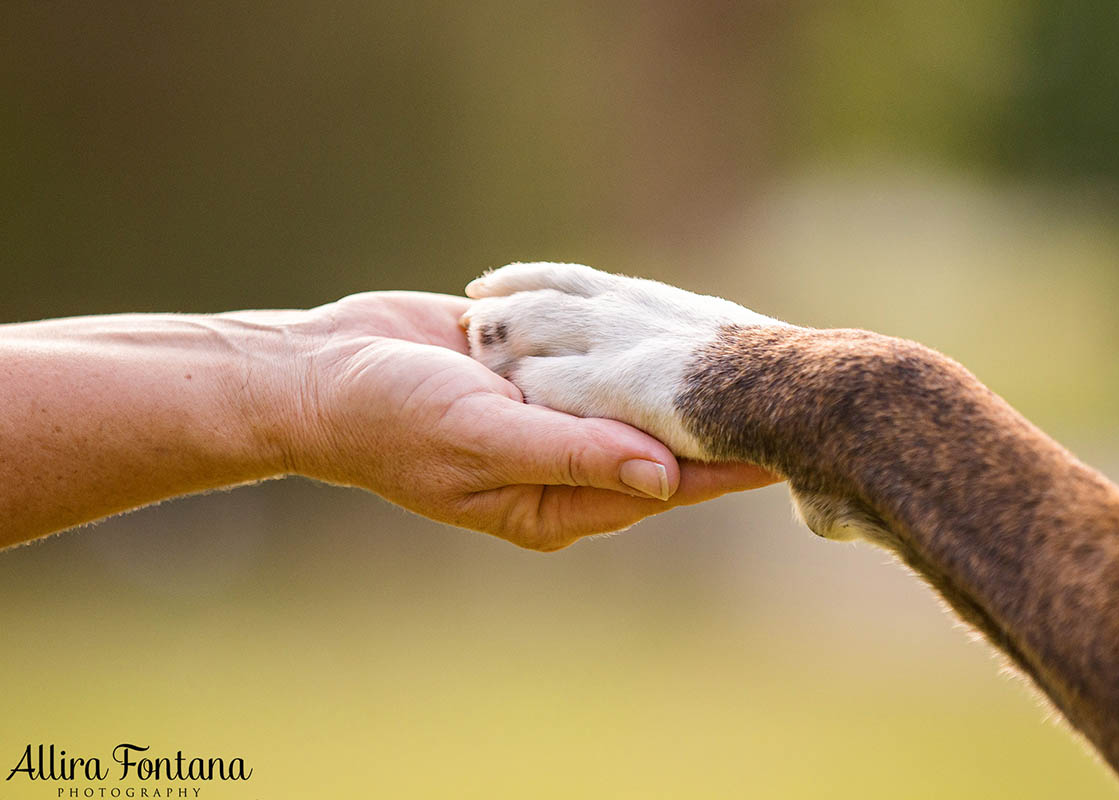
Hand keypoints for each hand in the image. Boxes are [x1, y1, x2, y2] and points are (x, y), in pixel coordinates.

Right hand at [284, 291, 777, 550]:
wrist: (320, 371)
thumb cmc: (389, 419)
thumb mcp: (483, 438)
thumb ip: (573, 456)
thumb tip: (665, 480)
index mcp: (552, 503)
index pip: (656, 487)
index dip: (721, 466)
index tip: (784, 445)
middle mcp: (557, 463)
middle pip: (652, 443)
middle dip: (711, 420)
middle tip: (782, 391)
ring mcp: (545, 414)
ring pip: (628, 396)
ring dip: (676, 377)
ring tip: (744, 354)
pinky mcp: (530, 370)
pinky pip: (593, 356)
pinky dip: (627, 339)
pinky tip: (673, 319)